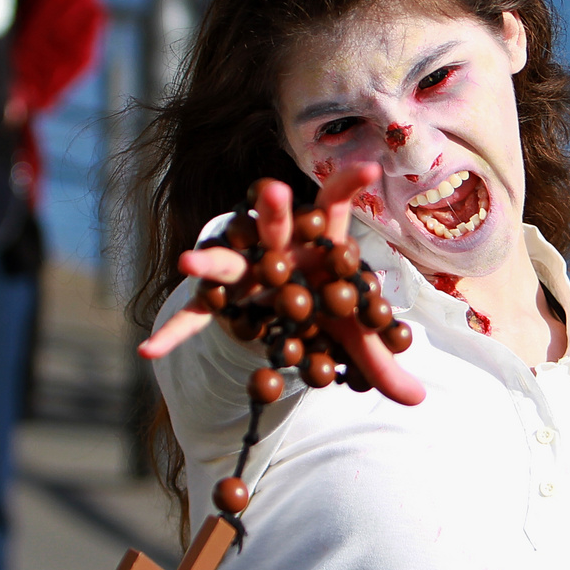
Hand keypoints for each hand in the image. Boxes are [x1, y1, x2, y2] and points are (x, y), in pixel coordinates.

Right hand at [139, 162, 424, 406]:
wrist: (286, 311)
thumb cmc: (325, 304)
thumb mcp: (352, 332)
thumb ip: (378, 359)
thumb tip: (420, 403)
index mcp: (317, 242)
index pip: (334, 207)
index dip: (348, 185)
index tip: (371, 167)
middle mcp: (278, 246)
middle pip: (276, 225)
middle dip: (272, 209)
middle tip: (273, 190)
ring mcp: (245, 269)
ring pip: (228, 262)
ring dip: (209, 263)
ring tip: (187, 263)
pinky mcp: (221, 298)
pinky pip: (196, 314)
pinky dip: (175, 333)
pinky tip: (149, 350)